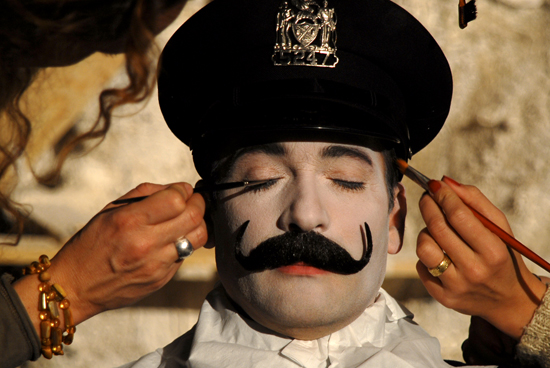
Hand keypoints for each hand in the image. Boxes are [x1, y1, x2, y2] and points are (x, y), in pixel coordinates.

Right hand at [15, 182, 206, 328]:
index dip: (184, 190)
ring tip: (188, 220)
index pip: (176, 200)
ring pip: (199, 237)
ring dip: (198, 224)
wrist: (76, 287)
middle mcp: (145, 244)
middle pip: (194, 217)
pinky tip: (173, 239)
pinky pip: (186, 254)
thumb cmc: (92, 243)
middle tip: (193, 201)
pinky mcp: (162, 279)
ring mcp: (156, 265)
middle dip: (199, 203)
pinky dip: (186, 243)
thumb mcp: (110, 210)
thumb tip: (179, 188)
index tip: (182, 190)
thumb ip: (146, 194)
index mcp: (129, 221)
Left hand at [416, 177, 546, 338]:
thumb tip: (444, 181)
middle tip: (427, 197)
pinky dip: (426, 256)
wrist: (507, 299)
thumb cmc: (501, 254)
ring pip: (424, 248)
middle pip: (438, 229)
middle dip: (428, 206)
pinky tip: (439, 253)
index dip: (443, 196)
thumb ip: (474, 200)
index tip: (435, 185)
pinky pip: (421, 267)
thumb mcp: (499, 227)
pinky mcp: (443, 297)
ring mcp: (456, 286)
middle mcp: (474, 270)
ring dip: (425, 233)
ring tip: (436, 230)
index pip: (459, 216)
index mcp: (493, 251)